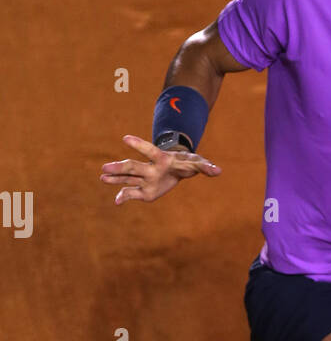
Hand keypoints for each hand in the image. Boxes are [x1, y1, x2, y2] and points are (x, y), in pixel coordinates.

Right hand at [99, 135, 220, 204]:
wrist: (178, 168)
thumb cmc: (187, 163)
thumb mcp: (197, 163)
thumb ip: (205, 166)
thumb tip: (218, 170)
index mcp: (162, 159)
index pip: (149, 150)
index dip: (138, 145)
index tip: (125, 138)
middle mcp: (150, 168)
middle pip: (133, 167)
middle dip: (120, 167)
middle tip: (105, 167)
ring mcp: (145, 179)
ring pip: (128, 178)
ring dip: (115, 178)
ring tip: (102, 177)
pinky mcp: (144, 191)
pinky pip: (131, 193)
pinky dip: (124, 197)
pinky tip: (116, 202)